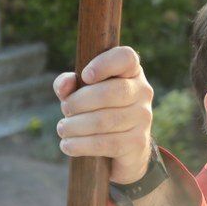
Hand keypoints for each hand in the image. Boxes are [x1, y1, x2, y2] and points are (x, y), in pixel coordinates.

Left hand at [52, 45, 154, 185]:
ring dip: (76, 126)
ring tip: (63, 128)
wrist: (121, 147)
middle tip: (65, 109)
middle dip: (79, 102)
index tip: (84, 76)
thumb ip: (69, 84)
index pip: (126, 58)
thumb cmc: (96, 110)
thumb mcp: (80, 92)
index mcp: (130, 71)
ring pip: (105, 120)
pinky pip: (106, 144)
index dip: (104, 64)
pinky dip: (81, 145)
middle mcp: (142, 91)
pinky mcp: (138, 142)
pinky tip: (67, 145)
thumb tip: (65, 85)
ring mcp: (143, 117)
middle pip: (110, 93)